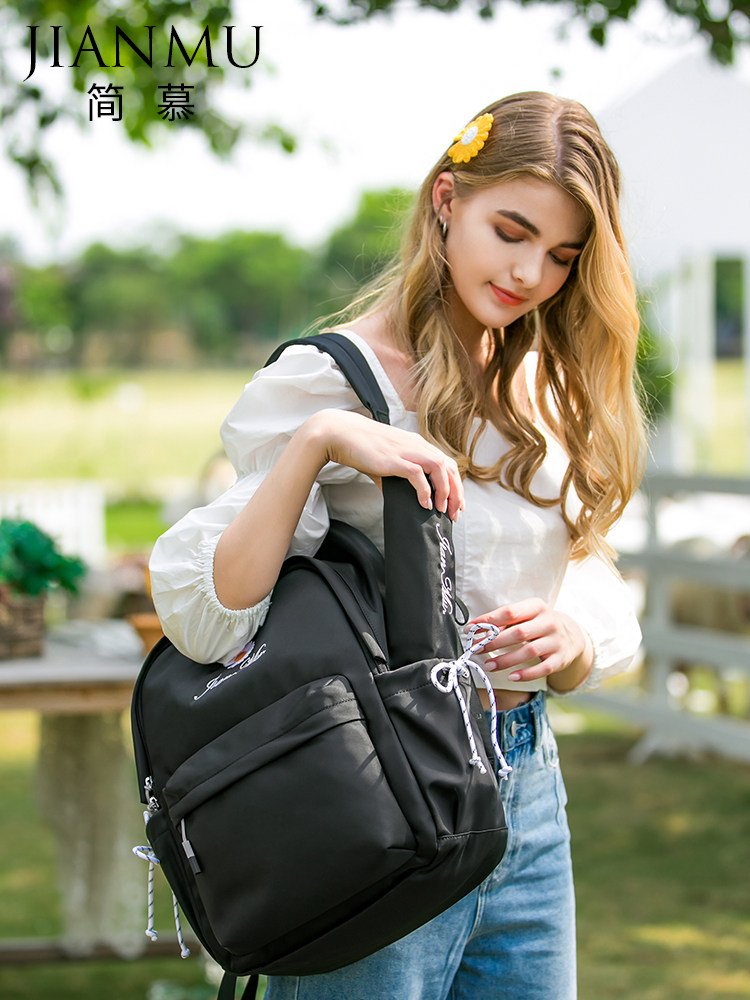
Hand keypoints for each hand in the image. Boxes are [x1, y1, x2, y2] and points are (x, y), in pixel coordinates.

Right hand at [308, 409, 463, 519]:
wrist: (341, 434)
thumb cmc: (361, 447)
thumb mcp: (386, 462)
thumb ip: (396, 477)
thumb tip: (400, 497)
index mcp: (417, 444)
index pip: (446, 463)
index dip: (455, 483)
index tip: (456, 503)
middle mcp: (416, 445)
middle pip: (448, 467)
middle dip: (456, 492)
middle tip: (454, 513)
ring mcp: (406, 451)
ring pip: (439, 468)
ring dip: (444, 491)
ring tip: (441, 509)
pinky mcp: (394, 458)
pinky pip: (418, 474)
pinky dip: (424, 490)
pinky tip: (424, 504)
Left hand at [468, 599, 593, 690]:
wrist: (572, 635)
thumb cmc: (539, 624)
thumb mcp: (527, 615)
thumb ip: (506, 620)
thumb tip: (481, 630)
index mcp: (537, 607)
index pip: (509, 612)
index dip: (488, 621)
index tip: (470, 629)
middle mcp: (548, 622)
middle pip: (518, 633)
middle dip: (494, 642)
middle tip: (477, 649)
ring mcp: (556, 641)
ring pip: (529, 651)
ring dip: (506, 660)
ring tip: (489, 665)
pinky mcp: (561, 659)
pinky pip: (543, 669)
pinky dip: (526, 674)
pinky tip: (512, 677)